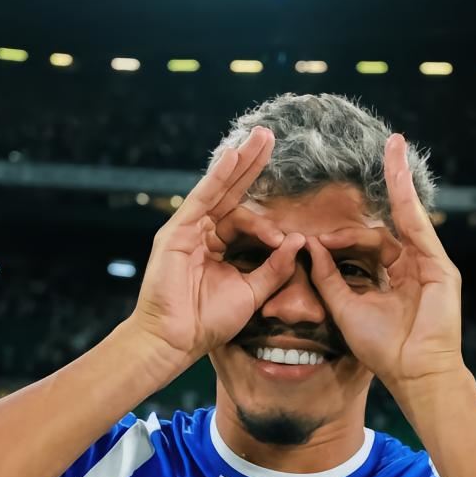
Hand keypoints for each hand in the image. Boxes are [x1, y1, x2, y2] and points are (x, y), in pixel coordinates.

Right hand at [126, 127, 305, 363]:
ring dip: (240, 162)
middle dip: (252, 165)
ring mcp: (189, 230)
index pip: (244, 217)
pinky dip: (217, 177)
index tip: (285, 234)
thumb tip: (298, 240)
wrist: (177, 339)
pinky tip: (232, 157)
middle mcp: (203, 233)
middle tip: (270, 137)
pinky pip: (201, 199)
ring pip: (219, 189)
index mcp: (219, 248)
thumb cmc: (209, 321)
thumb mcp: (252, 292)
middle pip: (232, 192)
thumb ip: (275, 267)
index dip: (266, 213)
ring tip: (260, 138)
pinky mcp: (177, 231)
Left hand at [307, 133, 463, 389]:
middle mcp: (413, 266)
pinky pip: (418, 226)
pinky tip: (400, 172)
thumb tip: (311, 245)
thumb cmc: (382, 349)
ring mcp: (429, 264)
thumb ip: (328, 276)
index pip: (371, 241)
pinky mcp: (439, 266)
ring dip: (399, 179)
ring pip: (408, 215)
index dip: (345, 234)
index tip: (319, 236)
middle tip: (382, 149)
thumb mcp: (344, 307)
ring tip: (392, 147)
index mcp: (394, 277)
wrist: (414, 373)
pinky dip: (408, 198)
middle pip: (391, 222)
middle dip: (388, 184)